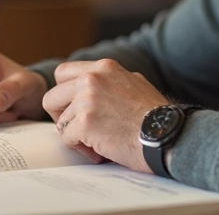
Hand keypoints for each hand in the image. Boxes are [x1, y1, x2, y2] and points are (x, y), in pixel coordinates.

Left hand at [42, 59, 169, 170]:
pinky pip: (67, 138)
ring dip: (75, 135)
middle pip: (51, 97)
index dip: (64, 94)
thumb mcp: (133, 83)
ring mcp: (87, 99)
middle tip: (77, 129)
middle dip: (61, 116)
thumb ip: (110, 81)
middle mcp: (92, 78)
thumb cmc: (155, 116)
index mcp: (104, 68)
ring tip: (97, 143)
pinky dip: (81, 148)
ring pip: (60, 121)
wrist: (167, 134)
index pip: (62, 73)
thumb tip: (92, 85)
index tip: (75, 108)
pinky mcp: (85, 122)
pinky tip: (100, 151)